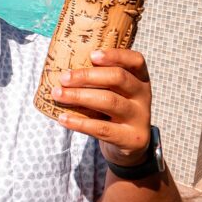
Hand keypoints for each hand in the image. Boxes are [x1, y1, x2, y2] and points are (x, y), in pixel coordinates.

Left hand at [51, 49, 151, 167]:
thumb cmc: (113, 111)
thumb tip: (64, 70)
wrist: (130, 146)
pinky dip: (80, 123)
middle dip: (87, 76)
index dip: (115, 55)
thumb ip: (99, 80)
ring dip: (79, 96)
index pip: (135, 60)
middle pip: (118, 78)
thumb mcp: (114, 92)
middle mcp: (143, 96)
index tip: (92, 55)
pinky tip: (63, 118)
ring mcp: (139, 118)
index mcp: (140, 79)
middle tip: (64, 78)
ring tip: (58, 94)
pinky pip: (102, 128)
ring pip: (109, 101)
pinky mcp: (131, 138)